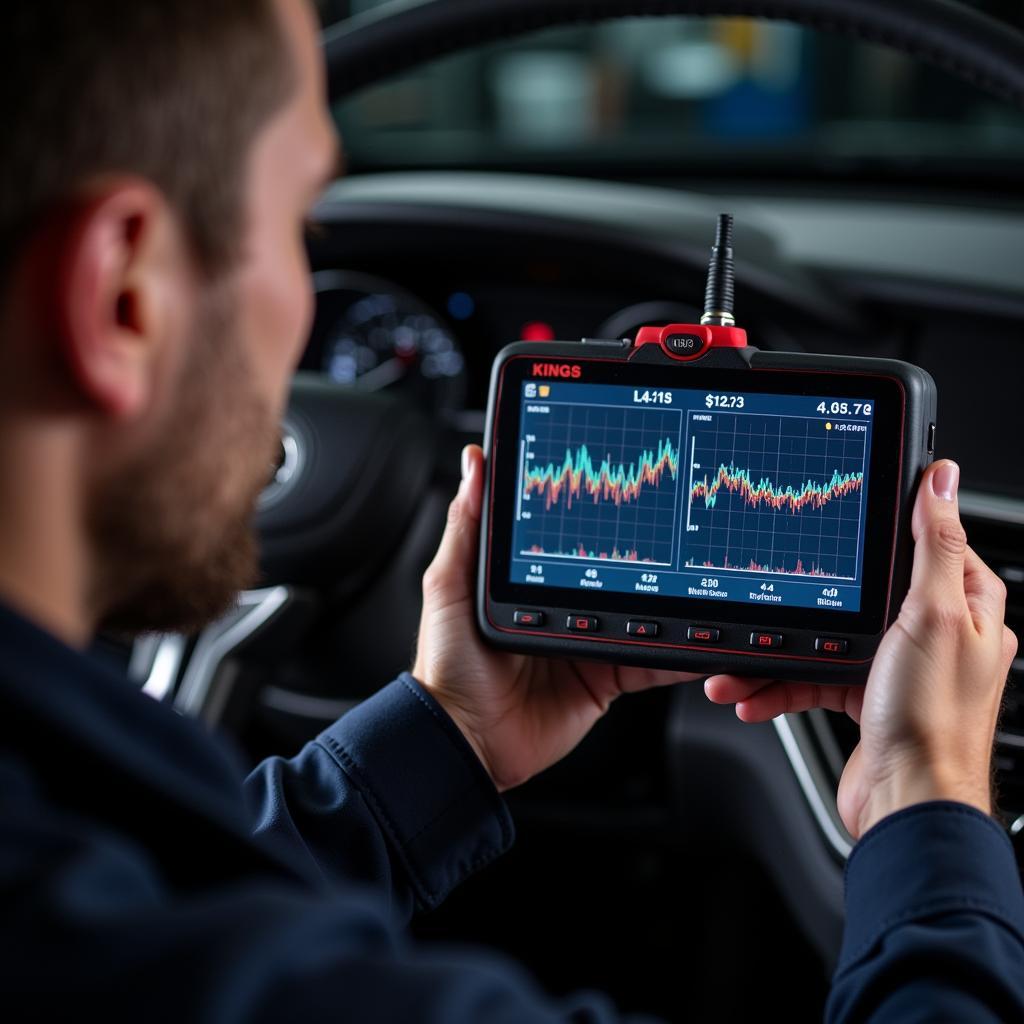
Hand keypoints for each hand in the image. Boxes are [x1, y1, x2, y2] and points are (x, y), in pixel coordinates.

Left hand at [412, 444, 697, 791]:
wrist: (465, 741)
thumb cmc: (446, 666)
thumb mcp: (448, 587)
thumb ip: (466, 527)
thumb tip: (476, 464)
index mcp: (532, 578)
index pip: (574, 535)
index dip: (598, 512)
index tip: (626, 485)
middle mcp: (564, 605)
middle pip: (619, 573)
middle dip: (650, 556)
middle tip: (678, 529)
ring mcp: (590, 640)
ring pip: (645, 616)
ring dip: (672, 605)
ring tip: (698, 582)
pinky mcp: (607, 678)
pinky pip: (652, 665)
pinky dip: (681, 656)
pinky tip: (702, 641)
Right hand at [705, 460, 1017, 839]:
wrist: (910, 806)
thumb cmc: (934, 720)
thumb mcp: (931, 616)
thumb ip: (933, 546)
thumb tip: (941, 480)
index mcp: (964, 610)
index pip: (929, 548)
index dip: (889, 531)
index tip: (846, 516)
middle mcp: (934, 638)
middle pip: (860, 598)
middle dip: (806, 605)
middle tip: (771, 599)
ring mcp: (896, 671)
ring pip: (827, 643)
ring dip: (779, 656)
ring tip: (737, 667)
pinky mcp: (864, 701)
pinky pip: (813, 681)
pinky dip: (780, 689)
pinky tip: (751, 697)